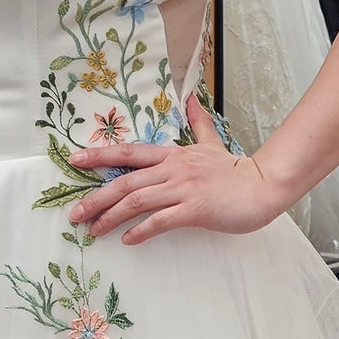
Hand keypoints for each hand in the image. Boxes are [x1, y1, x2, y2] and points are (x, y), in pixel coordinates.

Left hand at [67, 95, 289, 245]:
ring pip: (137, 200)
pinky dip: (141, 231)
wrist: (263, 185)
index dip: (100, 155)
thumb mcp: (212, 143)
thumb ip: (198, 123)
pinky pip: (160, 221)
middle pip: (125, 181)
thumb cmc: (235, 170)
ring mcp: (183, 189)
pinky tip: (128, 240)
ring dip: (111, 216)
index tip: (75, 159)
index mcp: (172, 154)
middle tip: (75, 214)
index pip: (129, 152)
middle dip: (96, 198)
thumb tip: (191, 98)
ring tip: (93, 230)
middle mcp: (173, 169)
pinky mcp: (194, 209)